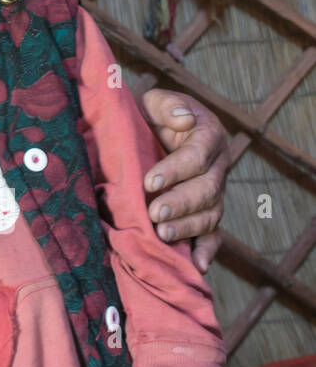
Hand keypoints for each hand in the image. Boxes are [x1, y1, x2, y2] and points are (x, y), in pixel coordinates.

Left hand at [139, 90, 227, 271]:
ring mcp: (213, 192)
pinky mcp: (204, 212)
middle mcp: (216, 167)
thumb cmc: (150, 114)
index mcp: (208, 136)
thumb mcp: (155, 100)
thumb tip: (182, 120)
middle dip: (180, 203)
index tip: (150, 181)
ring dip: (187, 227)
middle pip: (207, 190)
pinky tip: (197, 266)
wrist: (149, 130)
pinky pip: (212, 235)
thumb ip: (167, 105)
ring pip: (209, 215)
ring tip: (162, 235)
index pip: (197, 156)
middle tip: (154, 213)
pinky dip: (207, 251)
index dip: (176, 169)